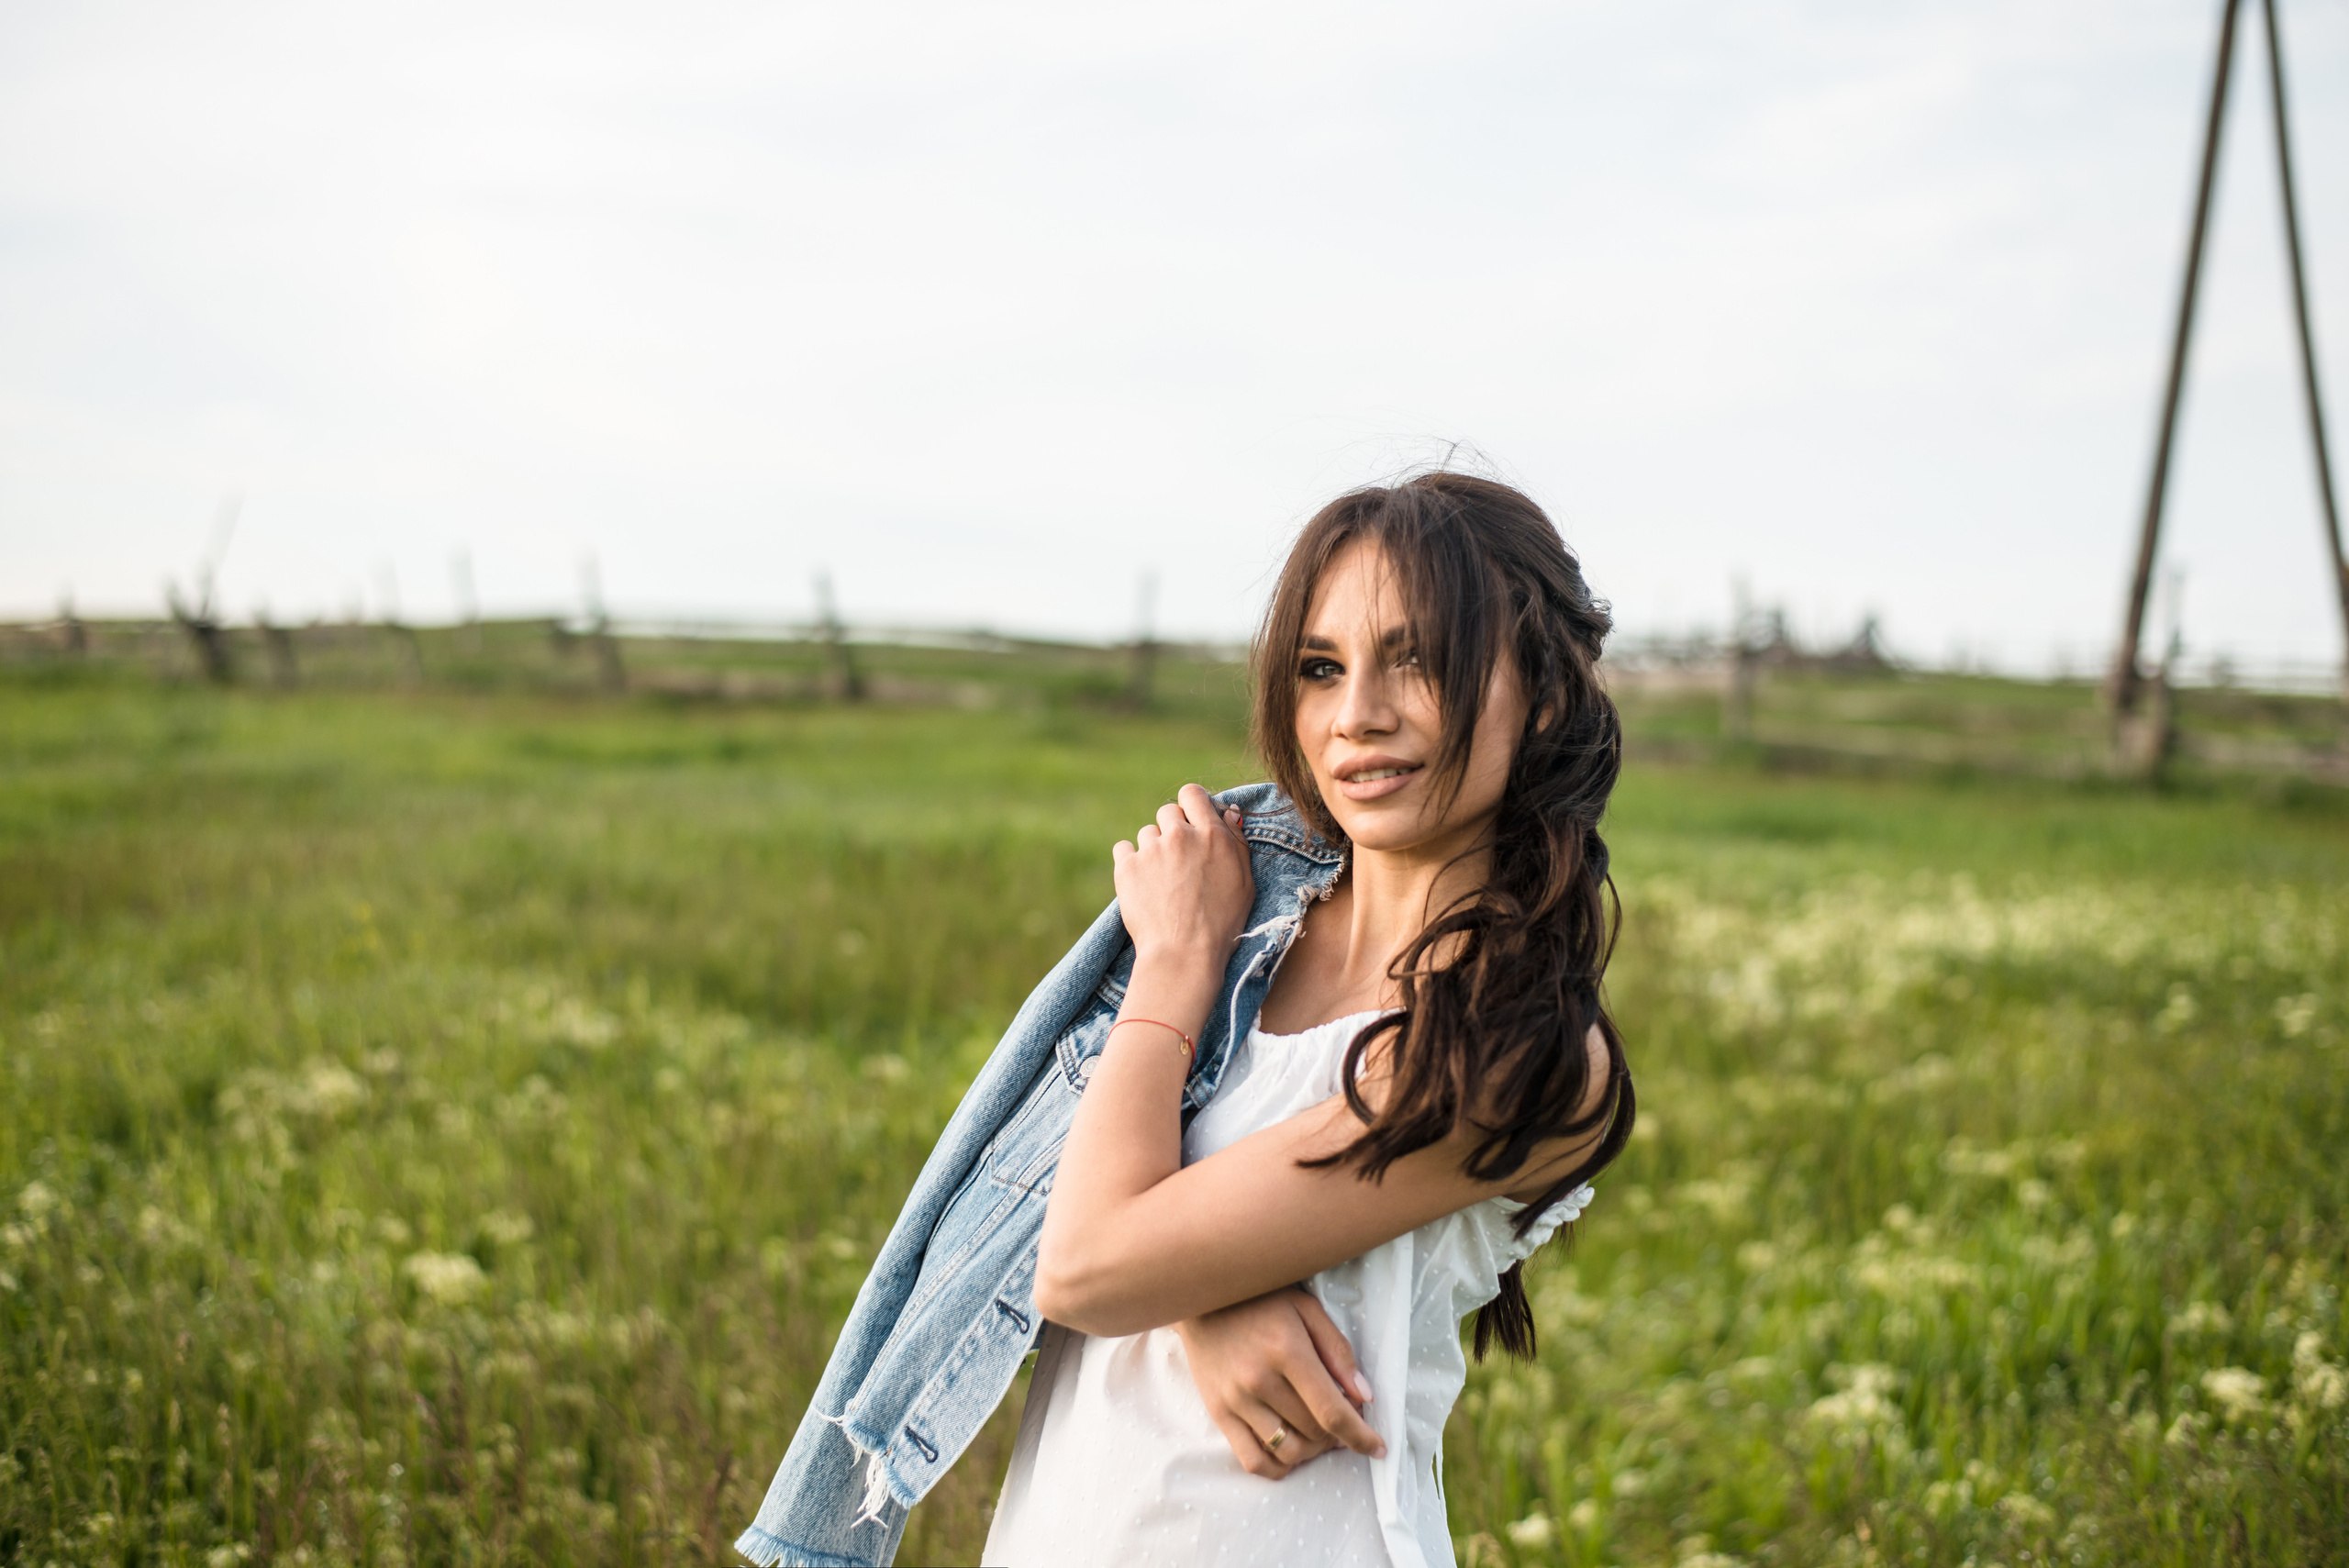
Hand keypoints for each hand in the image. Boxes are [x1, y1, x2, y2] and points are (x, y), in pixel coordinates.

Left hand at [1112, 784, 1254, 960]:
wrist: (1184, 954)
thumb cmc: (1222, 924)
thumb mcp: (1244, 882)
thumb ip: (1236, 842)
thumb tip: (1227, 812)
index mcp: (1211, 834)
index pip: (1192, 793)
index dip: (1190, 804)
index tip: (1190, 820)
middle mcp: (1180, 835)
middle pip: (1167, 811)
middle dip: (1172, 830)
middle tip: (1178, 860)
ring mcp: (1151, 850)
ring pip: (1147, 833)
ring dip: (1153, 849)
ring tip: (1162, 881)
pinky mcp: (1126, 867)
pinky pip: (1123, 849)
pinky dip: (1130, 862)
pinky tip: (1141, 883)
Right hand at [1174, 1286, 1383, 1479]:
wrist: (1201, 1299)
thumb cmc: (1261, 1300)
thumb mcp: (1306, 1310)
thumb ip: (1337, 1352)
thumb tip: (1364, 1396)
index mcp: (1287, 1351)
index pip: (1331, 1411)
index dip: (1360, 1436)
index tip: (1378, 1448)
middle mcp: (1259, 1380)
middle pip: (1314, 1431)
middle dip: (1338, 1434)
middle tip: (1343, 1420)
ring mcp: (1236, 1400)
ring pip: (1288, 1451)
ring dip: (1313, 1451)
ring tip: (1319, 1435)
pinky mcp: (1219, 1413)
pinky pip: (1252, 1460)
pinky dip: (1279, 1466)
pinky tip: (1292, 1451)